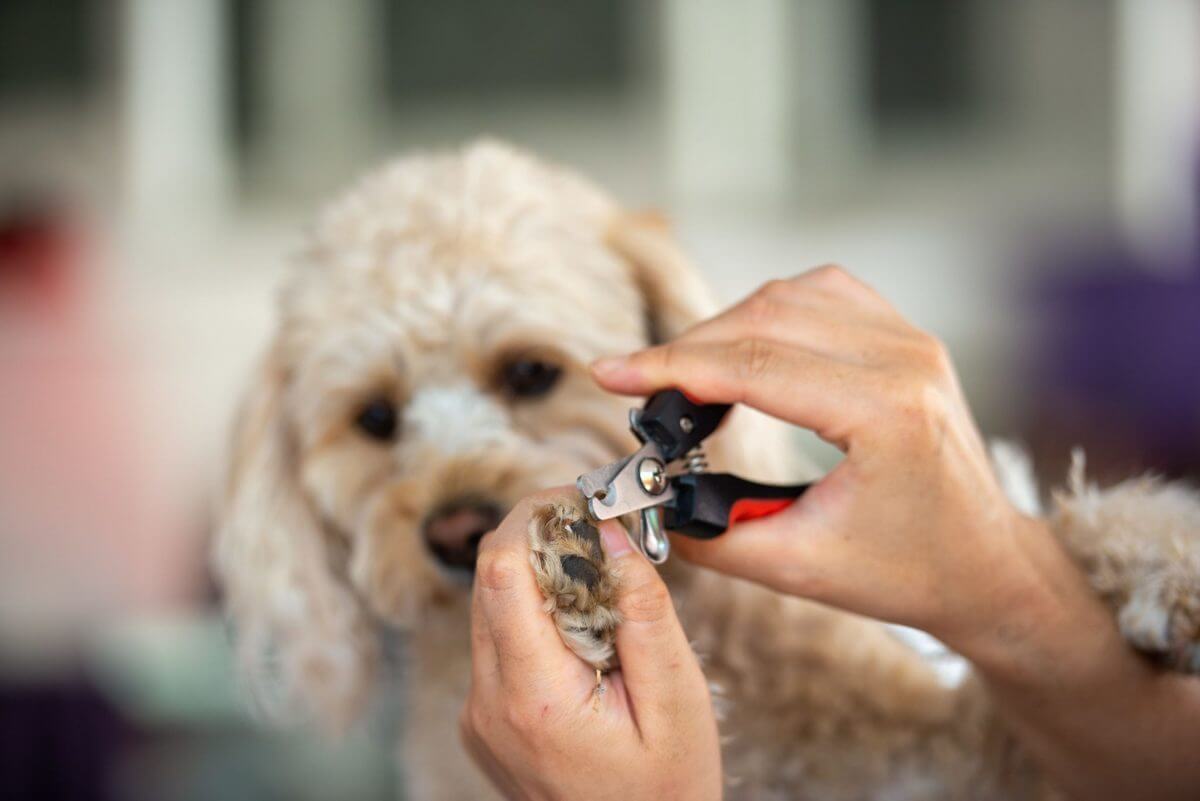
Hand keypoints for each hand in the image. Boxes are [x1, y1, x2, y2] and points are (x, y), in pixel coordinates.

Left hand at [460, 491, 721, 800]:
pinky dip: (536, 616)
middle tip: (600, 533)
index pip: (500, 570)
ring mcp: (480, 712)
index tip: (578, 499)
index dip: (534, 515)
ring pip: (492, 605)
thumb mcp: (676, 698)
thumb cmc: (664, 791)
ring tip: (602, 588)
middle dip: (541, 539)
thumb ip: (641, 611)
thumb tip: (610, 534)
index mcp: (533, 695)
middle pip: (490, 579)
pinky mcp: (485, 716)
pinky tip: (586, 635)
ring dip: (540, 577)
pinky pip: (499, 640)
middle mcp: (489, 701)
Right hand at [590, 267, 1083, 658]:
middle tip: (640, 388)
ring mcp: (911, 340)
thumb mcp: (799, 568)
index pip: (753, 364)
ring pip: (790, 294)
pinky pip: (824, 294)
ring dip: (726, 327)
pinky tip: (745, 347)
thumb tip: (649, 498)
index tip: (612, 375)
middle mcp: (905, 360)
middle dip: (688, 348)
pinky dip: (770, 313)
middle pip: (765, 316)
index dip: (669, 367)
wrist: (986, 566)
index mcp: (887, 413)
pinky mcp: (906, 338)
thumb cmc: (911, 572)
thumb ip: (711, 534)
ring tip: (687, 375)